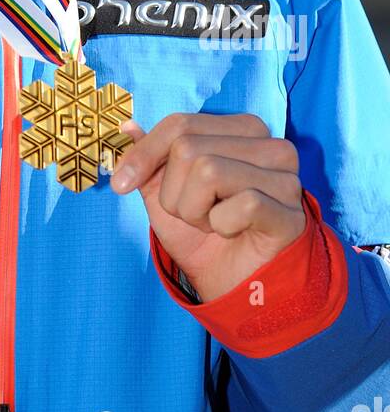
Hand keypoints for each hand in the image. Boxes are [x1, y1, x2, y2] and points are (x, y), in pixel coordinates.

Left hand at [110, 112, 306, 301]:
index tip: (120, 183)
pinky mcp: (292, 212)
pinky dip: (223, 225)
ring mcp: (286, 178)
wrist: (235, 288)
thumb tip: (127, 127)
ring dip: (196, 211)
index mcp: (242, 129)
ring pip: (209, 171)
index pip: (180, 124)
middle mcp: (270, 144)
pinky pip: (240, 204)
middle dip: (174, 193)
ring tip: (215, 224)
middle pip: (188, 147)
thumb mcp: (164, 193)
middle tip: (194, 215)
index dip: (144, 154)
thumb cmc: (205, 235)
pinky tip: (235, 233)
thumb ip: (148, 157)